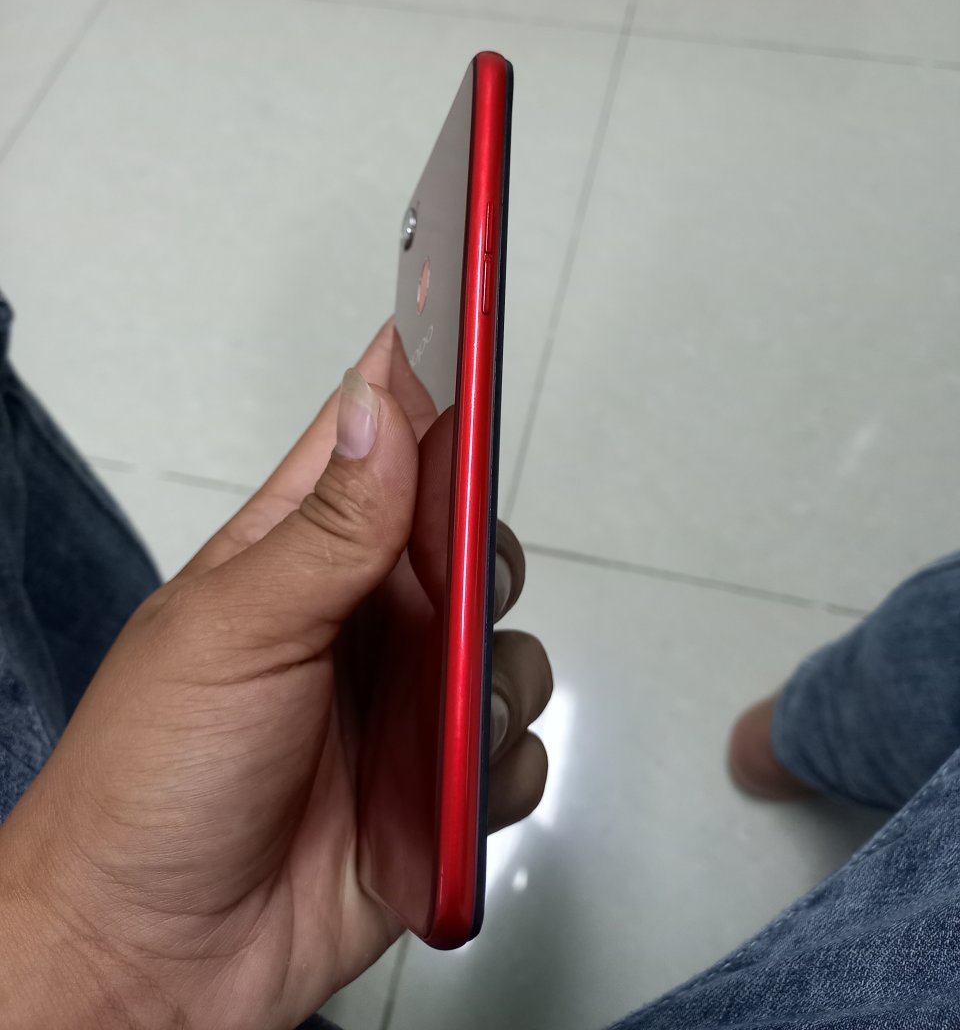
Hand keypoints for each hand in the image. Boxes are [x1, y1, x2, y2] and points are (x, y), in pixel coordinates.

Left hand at [0, 321, 551, 1029]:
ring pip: (504, 647)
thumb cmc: (146, 787)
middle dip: (484, 557)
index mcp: (295, 556)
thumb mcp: (232, 636)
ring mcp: (396, 701)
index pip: (371, 437)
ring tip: (439, 724)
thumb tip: (378, 413)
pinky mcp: (432, 785)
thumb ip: (325, 530)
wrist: (149, 965)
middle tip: (462, 582)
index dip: (423, 376)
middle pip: (465, 539)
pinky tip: (450, 791)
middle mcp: (355, 618)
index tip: (474, 315)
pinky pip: (513, 753)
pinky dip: (502, 770)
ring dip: (495, 680)